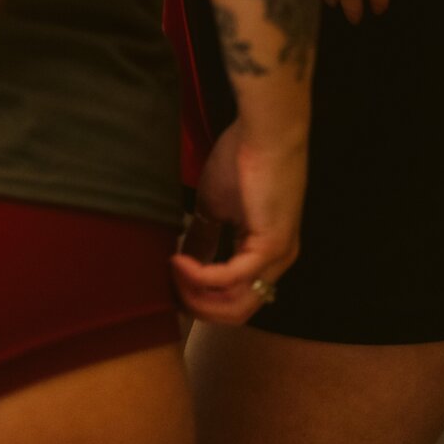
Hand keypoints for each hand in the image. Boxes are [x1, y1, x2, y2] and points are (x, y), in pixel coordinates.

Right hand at [171, 120, 305, 324]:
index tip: (168, 287)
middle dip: (195, 306)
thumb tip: (182, 261)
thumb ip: (203, 237)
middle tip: (165, 290)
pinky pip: (232, 279)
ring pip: (235, 305)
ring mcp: (278, 258)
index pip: (233, 299)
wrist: (264, 131)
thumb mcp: (215, 206)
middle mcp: (277, 264)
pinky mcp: (270, 246)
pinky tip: (179, 262)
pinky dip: (201, 277)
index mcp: (265, 255)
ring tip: (169, 274)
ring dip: (196, 297)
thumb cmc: (242, 159)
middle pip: (234, 312)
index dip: (199, 300)